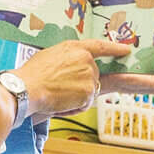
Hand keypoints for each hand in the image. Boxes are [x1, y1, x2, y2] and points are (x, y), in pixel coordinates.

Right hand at [12, 39, 134, 114]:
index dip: (115, 48)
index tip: (126, 49)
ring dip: (76, 97)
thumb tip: (71, 66)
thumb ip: (67, 58)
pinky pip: (85, 103)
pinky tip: (61, 102)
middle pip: (93, 74)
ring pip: (89, 91)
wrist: (27, 88)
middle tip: (61, 87)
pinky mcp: (89, 92)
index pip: (100, 46)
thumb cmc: (32, 74)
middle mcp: (86, 59)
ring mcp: (89, 75)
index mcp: (75, 47)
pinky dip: (74, 107)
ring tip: (58, 94)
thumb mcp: (51, 55)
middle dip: (81, 83)